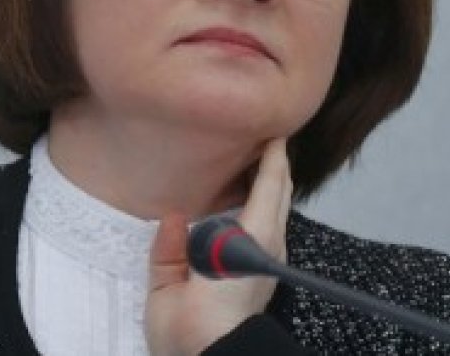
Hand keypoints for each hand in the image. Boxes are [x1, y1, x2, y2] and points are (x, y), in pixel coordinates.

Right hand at [144, 138, 292, 355]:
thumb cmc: (195, 320)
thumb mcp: (172, 284)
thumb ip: (170, 250)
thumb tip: (173, 218)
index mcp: (250, 239)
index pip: (269, 187)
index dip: (272, 156)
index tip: (271, 129)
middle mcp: (265, 246)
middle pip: (279, 196)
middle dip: (276, 166)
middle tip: (262, 137)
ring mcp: (267, 262)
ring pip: (276, 213)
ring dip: (271, 187)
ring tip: (254, 163)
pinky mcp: (263, 278)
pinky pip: (265, 230)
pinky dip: (262, 209)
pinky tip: (243, 202)